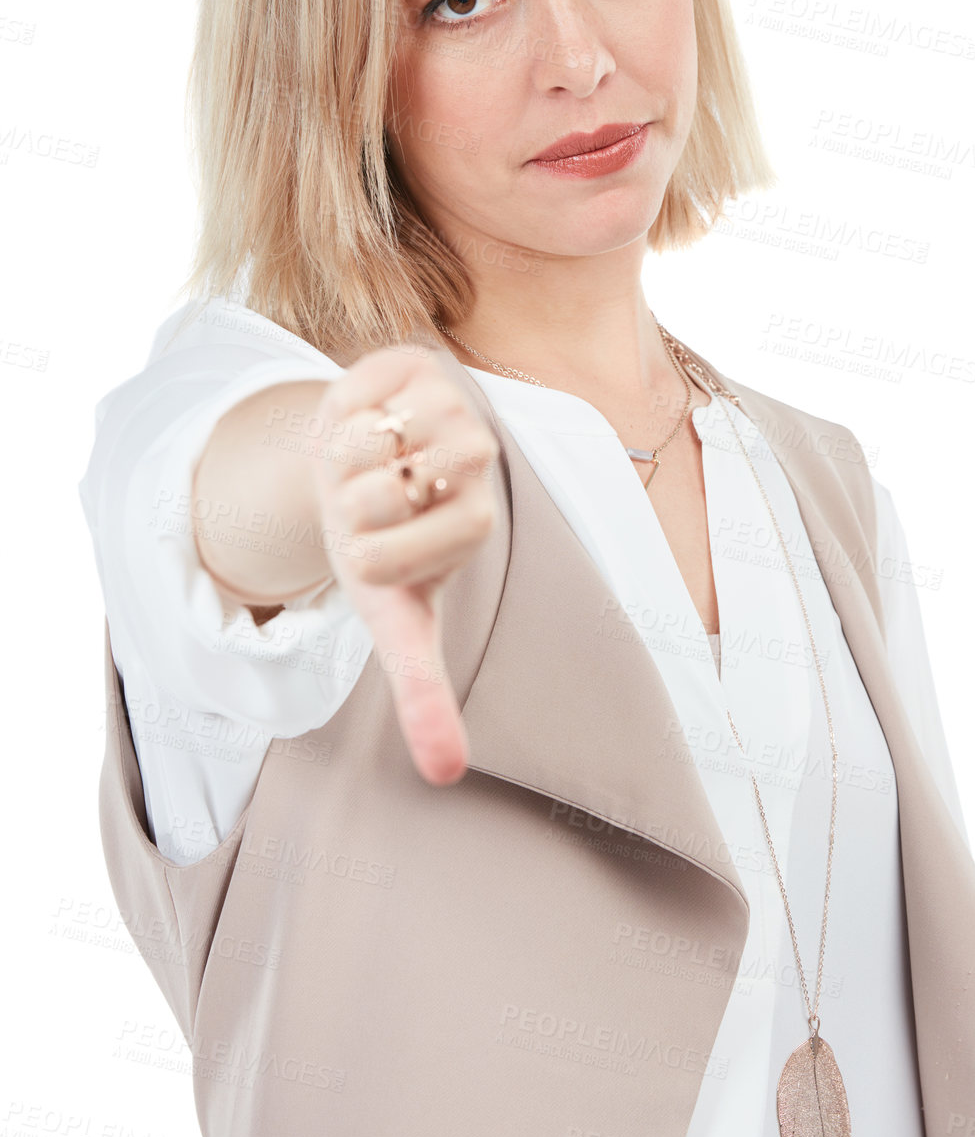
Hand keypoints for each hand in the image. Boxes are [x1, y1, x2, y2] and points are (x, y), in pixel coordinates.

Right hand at [309, 344, 499, 786]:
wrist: (369, 466)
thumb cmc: (385, 549)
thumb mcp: (399, 621)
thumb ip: (425, 693)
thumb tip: (447, 775)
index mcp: (475, 525)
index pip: (383, 559)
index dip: (359, 560)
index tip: (379, 553)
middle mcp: (478, 460)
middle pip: (370, 497)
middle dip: (345, 509)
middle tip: (366, 503)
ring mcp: (450, 402)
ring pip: (357, 445)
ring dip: (339, 463)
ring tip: (364, 466)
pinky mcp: (413, 361)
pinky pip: (347, 393)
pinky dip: (334, 415)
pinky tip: (361, 425)